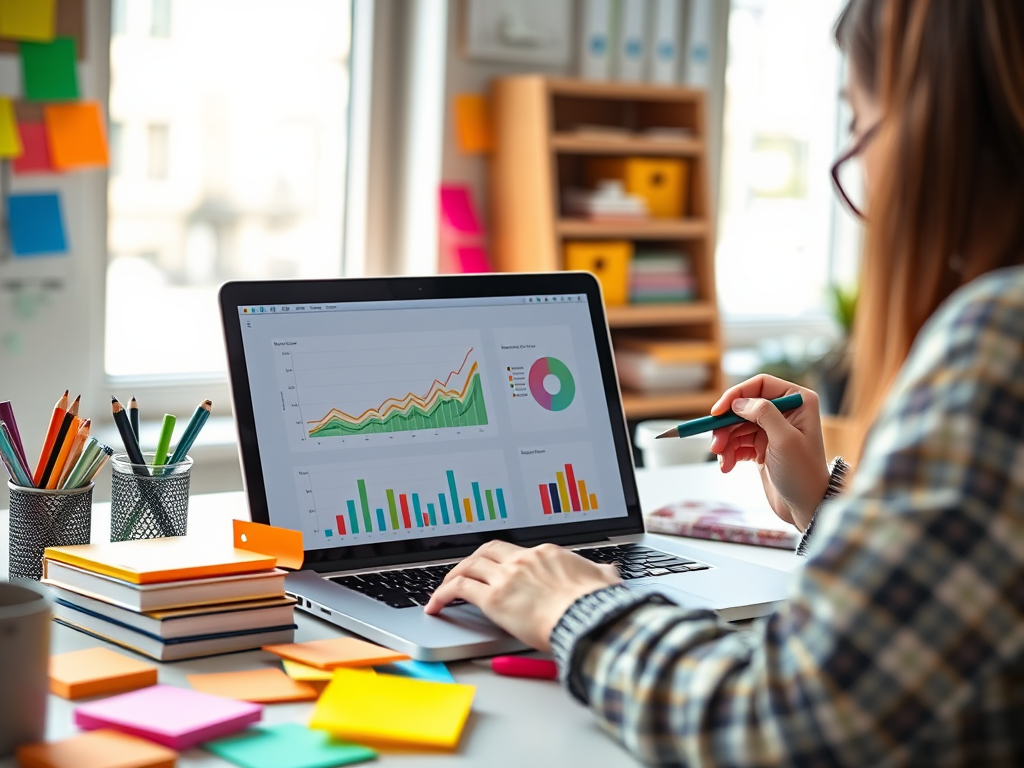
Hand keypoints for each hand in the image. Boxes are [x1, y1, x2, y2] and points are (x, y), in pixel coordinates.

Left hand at [424, 541, 619, 650]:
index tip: (497, 570)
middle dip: (472, 561)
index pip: (515, 552)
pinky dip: (443, 594)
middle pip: (487, 551)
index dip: (502, 560)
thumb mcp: (603, 580)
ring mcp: (506, 577)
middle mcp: (522, 560)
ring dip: (453, 575)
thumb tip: (610, 572)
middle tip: (463, 572)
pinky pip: (458, 589)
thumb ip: (602, 574)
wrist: (588, 616)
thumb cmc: (597, 604)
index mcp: (546, 554)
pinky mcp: (494, 598)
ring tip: (444, 589)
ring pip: (468, 566)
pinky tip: (436, 605)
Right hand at [710, 374, 829, 530]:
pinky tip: (728, 467)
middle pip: (743, 407)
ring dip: (725, 442)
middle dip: (726, 426)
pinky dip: (729, 453)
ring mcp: (771, 430)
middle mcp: (785, 411)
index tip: (717, 412)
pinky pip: (737, 443)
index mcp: (798, 401)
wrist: (806, 508)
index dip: (736, 395)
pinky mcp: (761, 448)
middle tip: (715, 445)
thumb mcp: (785, 440)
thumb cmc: (804, 474)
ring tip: (722, 461)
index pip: (760, 385)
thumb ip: (764, 414)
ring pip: (736, 426)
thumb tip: (738, 402)